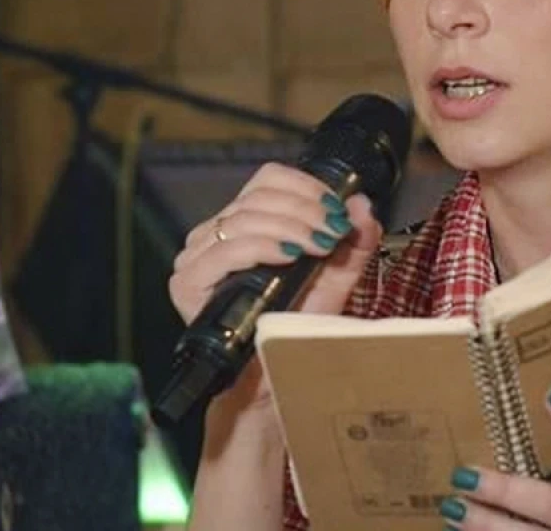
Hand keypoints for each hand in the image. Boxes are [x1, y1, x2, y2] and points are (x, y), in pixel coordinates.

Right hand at [168, 162, 382, 409]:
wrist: (276, 371)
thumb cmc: (300, 321)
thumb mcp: (338, 275)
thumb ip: (356, 239)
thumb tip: (362, 203)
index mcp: (248, 220)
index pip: (269, 179)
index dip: (305, 186)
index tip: (336, 208)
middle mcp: (217, 232)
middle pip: (259, 196)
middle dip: (305, 210)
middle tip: (334, 232)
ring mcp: (198, 255)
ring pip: (244, 219)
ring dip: (290, 227)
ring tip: (319, 247)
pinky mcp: (188, 282)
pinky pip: (225, 251)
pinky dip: (262, 247)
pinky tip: (288, 256)